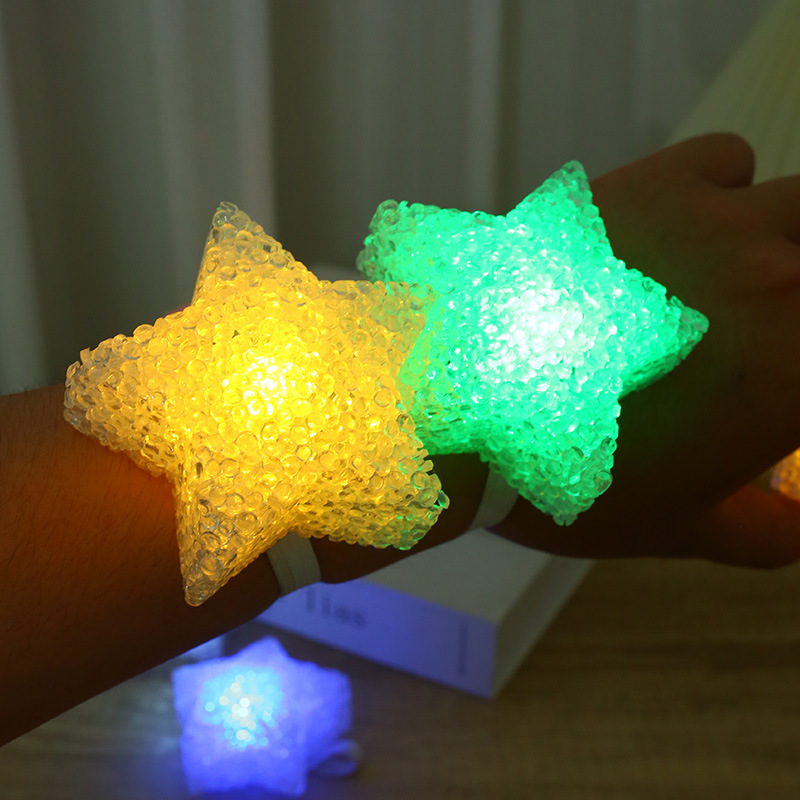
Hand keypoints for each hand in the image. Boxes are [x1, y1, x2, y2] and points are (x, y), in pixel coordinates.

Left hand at [498, 133, 799, 567]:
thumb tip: (799, 529)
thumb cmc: (564, 473)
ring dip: (781, 241)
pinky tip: (682, 227)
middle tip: (761, 332)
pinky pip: (724, 160)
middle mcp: (779, 288)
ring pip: (796, 205)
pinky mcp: (651, 185)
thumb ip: (764, 534)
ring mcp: (716, 226)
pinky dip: (722, 188)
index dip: (797, 376)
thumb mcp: (676, 527)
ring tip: (731, 277)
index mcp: (795, 375)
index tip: (776, 381)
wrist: (465, 403)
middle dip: (798, 307)